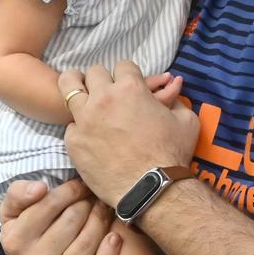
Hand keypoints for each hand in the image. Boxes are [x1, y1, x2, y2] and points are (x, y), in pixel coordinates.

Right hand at [0, 178, 118, 254]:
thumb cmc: (26, 235)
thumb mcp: (12, 213)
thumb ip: (19, 194)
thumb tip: (41, 188)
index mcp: (15, 240)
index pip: (51, 204)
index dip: (71, 189)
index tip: (82, 185)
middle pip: (73, 220)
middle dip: (88, 202)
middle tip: (96, 197)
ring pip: (88, 242)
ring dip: (102, 220)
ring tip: (105, 210)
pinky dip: (109, 254)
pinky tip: (115, 237)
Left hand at [59, 62, 198, 204]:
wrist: (152, 190)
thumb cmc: (172, 155)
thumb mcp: (185, 121)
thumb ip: (175, 100)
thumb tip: (172, 88)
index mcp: (131, 88)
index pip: (123, 65)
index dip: (128, 74)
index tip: (129, 84)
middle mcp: (103, 98)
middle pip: (94, 72)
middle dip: (102, 79)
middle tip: (106, 91)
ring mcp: (84, 119)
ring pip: (68, 86)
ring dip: (76, 87)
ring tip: (81, 92)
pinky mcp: (73, 141)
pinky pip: (70, 125)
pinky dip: (79, 127)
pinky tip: (86, 134)